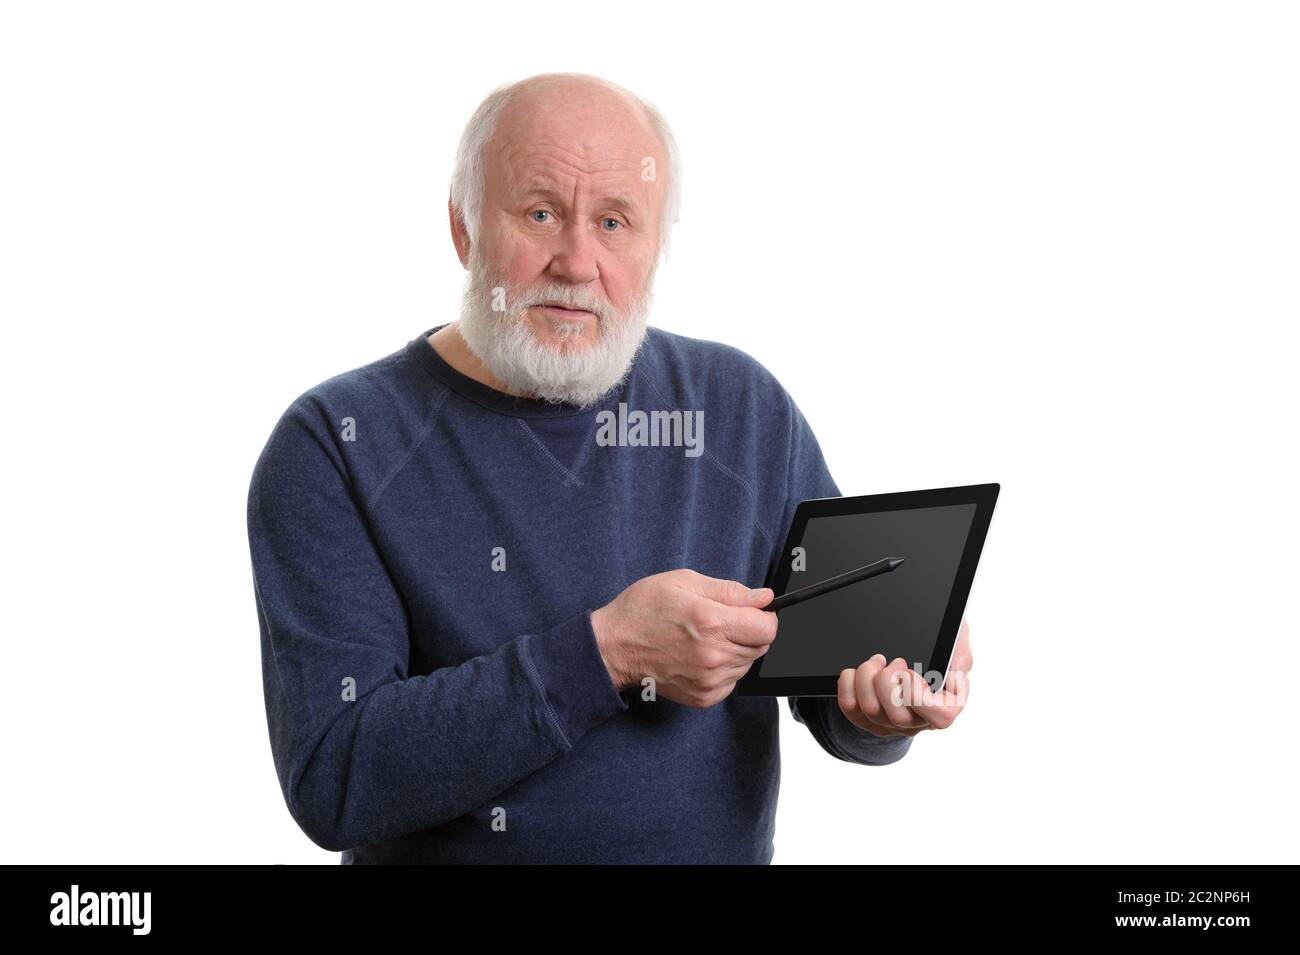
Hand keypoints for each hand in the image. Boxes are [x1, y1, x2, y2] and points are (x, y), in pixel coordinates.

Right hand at [591, 569, 776, 707]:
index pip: (767, 628)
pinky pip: (732, 682)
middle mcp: (713, 655)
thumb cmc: (643, 610)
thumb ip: (729, 590)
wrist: (614, 647)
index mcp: (711, 622)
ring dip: (736, 651)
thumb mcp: (683, 582)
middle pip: (761, 647)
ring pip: (747, 664)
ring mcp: (709, 680)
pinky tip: (701, 656)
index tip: (750, 613)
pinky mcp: (703, 697)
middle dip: (748, 632)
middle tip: (720, 623)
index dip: (762, 616)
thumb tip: (763, 597)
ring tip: (706, 639)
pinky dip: (724, 669)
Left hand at [835, 617, 971, 736]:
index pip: (940, 717)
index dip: (919, 695)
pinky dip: (848, 684)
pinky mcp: (868, 719)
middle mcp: (920, 719)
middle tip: (892, 661)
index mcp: (948, 703)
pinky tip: (858, 671)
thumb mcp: (955, 639)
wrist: (907, 648)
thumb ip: (960, 651)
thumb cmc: (935, 647)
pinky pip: (850, 707)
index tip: (909, 670)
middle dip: (887, 682)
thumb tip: (954, 670)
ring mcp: (892, 723)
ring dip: (867, 678)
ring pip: (872, 711)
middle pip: (898, 716)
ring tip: (876, 661)